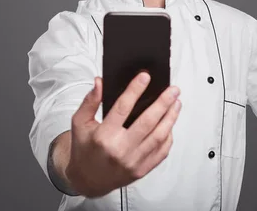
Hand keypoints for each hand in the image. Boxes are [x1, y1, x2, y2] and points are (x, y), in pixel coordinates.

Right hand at [66, 72, 181, 197]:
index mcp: (104, 136)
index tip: (145, 77)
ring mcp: (133, 162)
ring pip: (159, 136)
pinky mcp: (142, 170)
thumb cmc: (84, 150)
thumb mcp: (80, 123)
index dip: (135, 90)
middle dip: (163, 103)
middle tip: (173, 90)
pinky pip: (161, 151)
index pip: (122, 108)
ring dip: (170, 117)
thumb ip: (90, 101)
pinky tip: (170, 124)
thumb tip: (100, 82)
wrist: (88, 180)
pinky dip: (168, 136)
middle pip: (147, 122)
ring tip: (176, 103)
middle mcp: (120, 150)